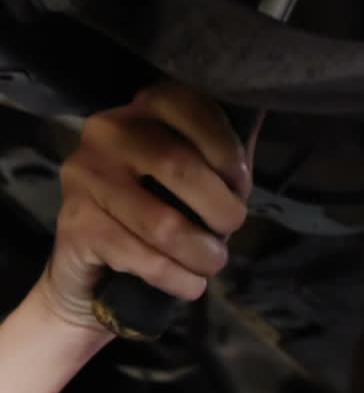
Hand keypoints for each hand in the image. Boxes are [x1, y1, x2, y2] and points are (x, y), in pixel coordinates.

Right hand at [37, 81, 251, 331]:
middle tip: (230, 229)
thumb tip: (257, 137)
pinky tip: (190, 284)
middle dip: (220, 208)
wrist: (90, 270)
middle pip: (178, 166)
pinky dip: (178, 278)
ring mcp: (86, 177)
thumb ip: (220, 155)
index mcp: (141, 109)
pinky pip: (143, 258)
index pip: (189, 108)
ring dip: (202, 253)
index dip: (226, 149)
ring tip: (213, 262)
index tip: (241, 185)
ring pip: (163, 223)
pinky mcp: (76, 225)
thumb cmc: (155, 210)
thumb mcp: (189, 174)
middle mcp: (107, 133)